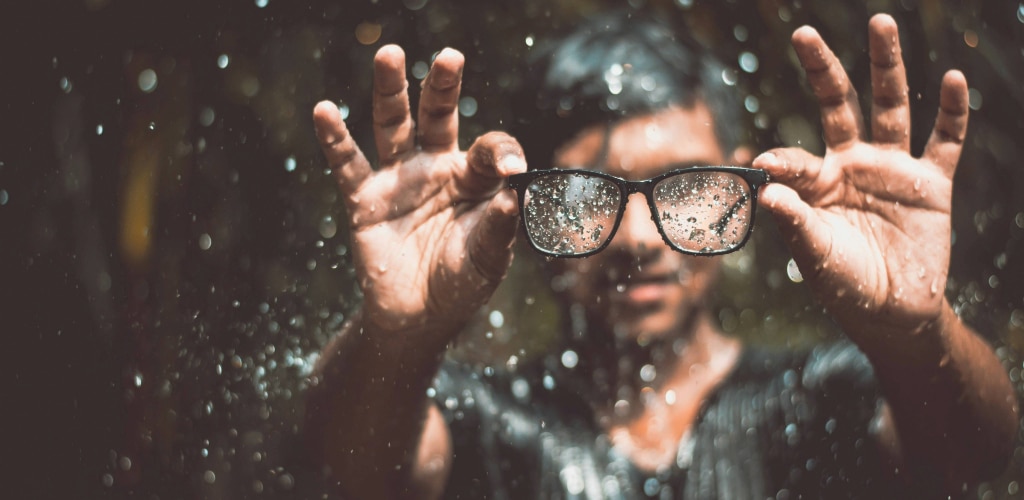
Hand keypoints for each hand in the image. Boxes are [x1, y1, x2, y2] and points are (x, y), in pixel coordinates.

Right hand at [312, 45, 525, 340]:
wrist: (419, 318)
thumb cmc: (461, 284)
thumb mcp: (488, 259)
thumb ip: (500, 228)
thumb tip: (514, 196)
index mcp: (475, 179)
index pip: (491, 150)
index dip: (502, 154)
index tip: (513, 169)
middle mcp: (436, 168)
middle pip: (438, 115)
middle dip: (443, 86)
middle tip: (450, 56)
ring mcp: (399, 179)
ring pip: (392, 125)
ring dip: (390, 91)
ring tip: (390, 55)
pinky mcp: (365, 199)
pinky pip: (348, 165)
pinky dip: (335, 139)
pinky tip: (324, 111)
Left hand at [754, 14, 967, 334]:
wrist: (893, 312)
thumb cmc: (846, 284)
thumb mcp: (816, 255)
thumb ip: (794, 223)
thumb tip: (764, 190)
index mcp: (817, 183)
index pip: (796, 159)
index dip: (781, 160)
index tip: (764, 163)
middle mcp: (852, 165)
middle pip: (838, 105)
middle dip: (823, 70)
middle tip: (803, 34)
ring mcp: (892, 169)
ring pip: (891, 107)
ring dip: (886, 66)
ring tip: (881, 23)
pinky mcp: (931, 183)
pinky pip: (945, 141)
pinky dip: (952, 112)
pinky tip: (951, 79)